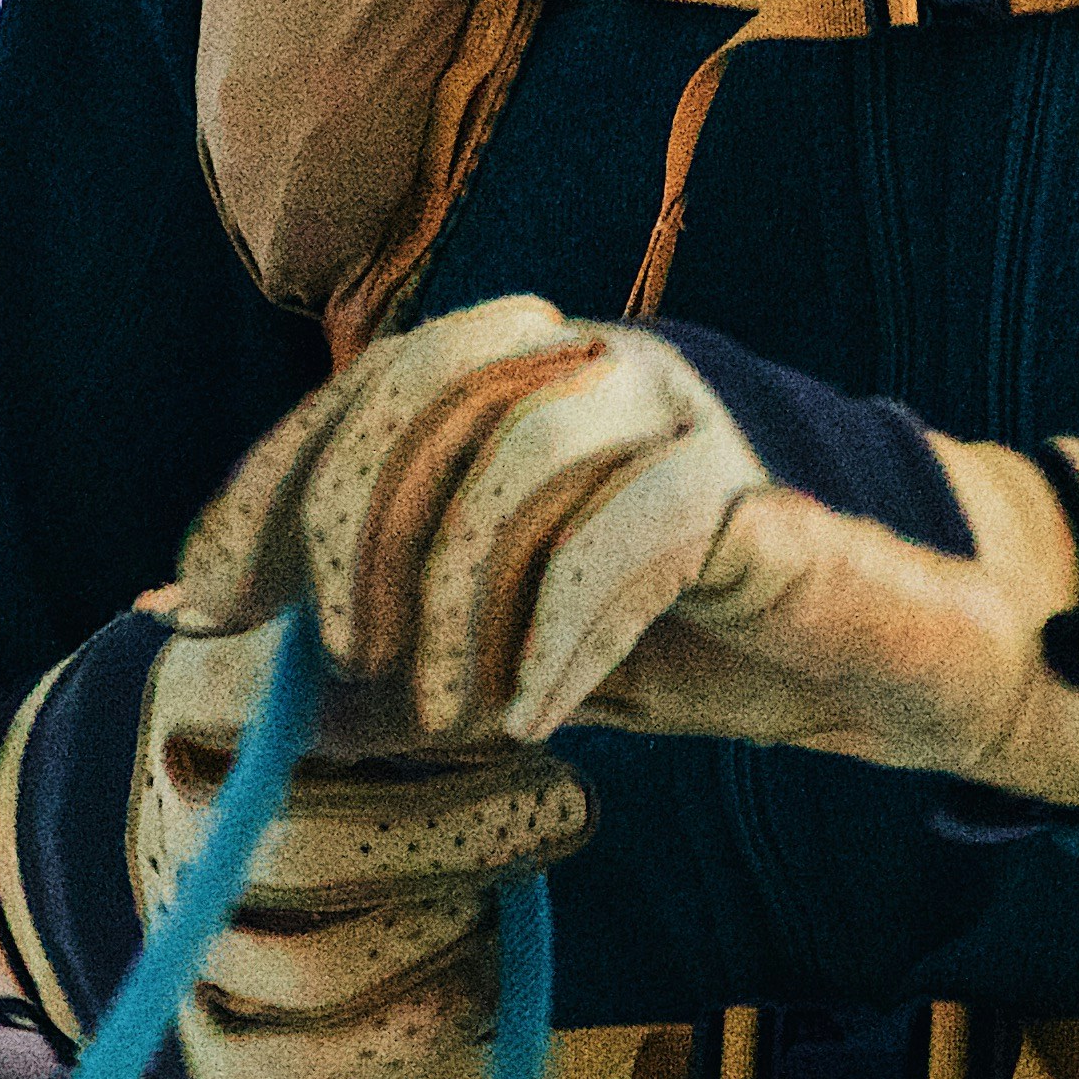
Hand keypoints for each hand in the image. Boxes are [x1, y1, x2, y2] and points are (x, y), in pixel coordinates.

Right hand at [0, 631, 582, 1078]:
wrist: (131, 853)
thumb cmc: (281, 727)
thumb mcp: (307, 644)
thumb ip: (385, 631)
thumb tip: (514, 620)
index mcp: (176, 709)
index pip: (277, 698)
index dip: (407, 706)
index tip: (505, 698)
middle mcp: (157, 839)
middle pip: (304, 852)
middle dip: (464, 831)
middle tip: (570, 798)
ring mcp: (168, 959)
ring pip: (315, 969)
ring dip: (444, 927)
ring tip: (505, 885)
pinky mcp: (205, 1068)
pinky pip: (320, 1072)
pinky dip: (423, 1025)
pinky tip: (478, 968)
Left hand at [174, 299, 1078, 815]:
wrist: (898, 658)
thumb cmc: (693, 644)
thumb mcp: (498, 643)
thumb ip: (366, 629)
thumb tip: (180, 627)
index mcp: (530, 379)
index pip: (365, 388)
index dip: (268, 484)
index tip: (202, 600)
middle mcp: (599, 363)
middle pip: (430, 380)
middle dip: (354, 517)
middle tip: (347, 652)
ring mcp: (684, 410)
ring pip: (526, 442)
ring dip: (460, 587)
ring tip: (459, 707)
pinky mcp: (755, 484)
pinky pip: (636, 529)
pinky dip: (563, 630)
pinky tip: (543, 716)